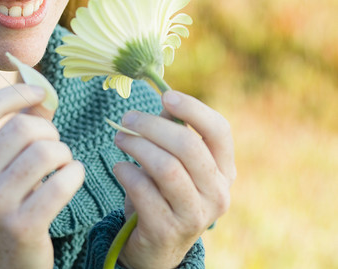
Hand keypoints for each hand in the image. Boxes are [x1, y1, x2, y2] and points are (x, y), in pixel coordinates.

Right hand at [0, 84, 84, 268]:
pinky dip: (75, 173)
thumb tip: (43, 91)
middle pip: (21, 128)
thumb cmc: (5, 199)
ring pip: (45, 152)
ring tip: (62, 164)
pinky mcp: (23, 226)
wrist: (2, 261)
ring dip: (64, 153)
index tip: (40, 91)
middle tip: (54, 144)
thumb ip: (18, 124)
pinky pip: (61, 183)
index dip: (15, 93)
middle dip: (49, 130)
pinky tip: (71, 177)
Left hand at [114, 91, 235, 268]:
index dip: (193, 109)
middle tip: (127, 119)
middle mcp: (217, 194)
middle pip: (188, 146)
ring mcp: (195, 215)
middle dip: (152, 126)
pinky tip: (119, 168)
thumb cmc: (163, 194)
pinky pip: (143, 190)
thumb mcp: (174, 163)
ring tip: (119, 139)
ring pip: (166, 168)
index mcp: (224, 171)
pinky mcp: (167, 230)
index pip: (220, 131)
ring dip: (136, 146)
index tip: (166, 96)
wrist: (155, 246)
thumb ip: (172, 132)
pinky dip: (126, 173)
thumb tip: (163, 97)